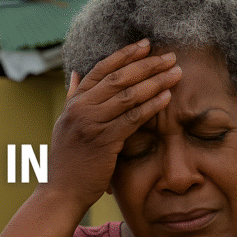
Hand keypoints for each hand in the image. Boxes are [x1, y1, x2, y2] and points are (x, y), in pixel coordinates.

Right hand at [44, 39, 181, 211]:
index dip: (125, 54)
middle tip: (170, 56)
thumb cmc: (68, 162)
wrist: (61, 192)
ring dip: (155, 81)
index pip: (101, 69)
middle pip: (118, 77)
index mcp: (73, 103)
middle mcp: (80, 109)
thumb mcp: (65, 125)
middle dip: (147, 64)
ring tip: (175, 73)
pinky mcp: (103, 142)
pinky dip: (151, 105)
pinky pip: (132, 118)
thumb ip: (73, 99)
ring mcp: (91, 124)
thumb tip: (78, 75)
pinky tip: (167, 97)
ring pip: (128, 95)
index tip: (146, 45)